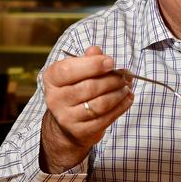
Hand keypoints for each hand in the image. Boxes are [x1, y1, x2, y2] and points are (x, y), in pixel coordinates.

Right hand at [40, 46, 133, 173]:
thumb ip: (87, 60)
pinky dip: (121, 107)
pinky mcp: (80, 131)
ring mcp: (67, 117)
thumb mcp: (77, 71)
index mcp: (52, 79)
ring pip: (100, 103)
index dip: (92, 65)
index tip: (111, 62)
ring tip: (127, 87)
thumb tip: (96, 50)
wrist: (67, 124)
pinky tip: (128, 98)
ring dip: (119, 93)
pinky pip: (106, 118)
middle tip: (125, 75)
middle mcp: (55, 99)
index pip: (69, 70)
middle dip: (112, 80)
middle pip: (90, 87)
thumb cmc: (75, 89)